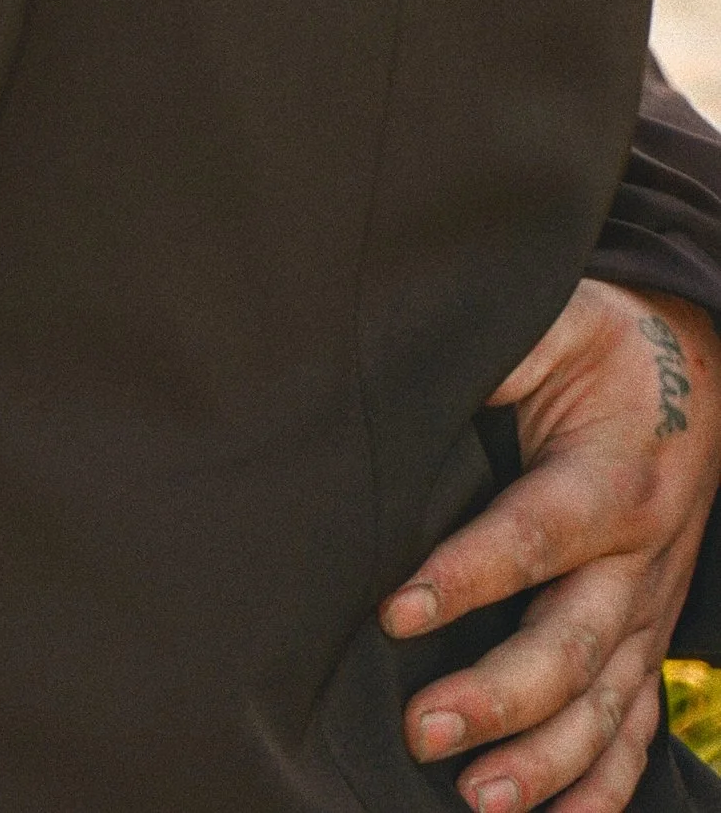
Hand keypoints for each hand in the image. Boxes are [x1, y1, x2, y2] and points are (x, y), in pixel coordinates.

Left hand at [382, 283, 720, 812]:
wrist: (695, 374)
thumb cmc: (603, 346)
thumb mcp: (555, 322)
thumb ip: (494, 350)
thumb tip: (400, 363)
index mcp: (612, 478)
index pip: (535, 536)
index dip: (468, 577)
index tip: (395, 611)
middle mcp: (639, 559)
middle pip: (574, 645)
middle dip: (500, 696)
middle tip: (422, 729)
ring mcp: (649, 611)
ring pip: (606, 706)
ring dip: (544, 762)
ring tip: (475, 795)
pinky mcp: (648, 641)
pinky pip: (636, 729)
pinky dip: (603, 785)